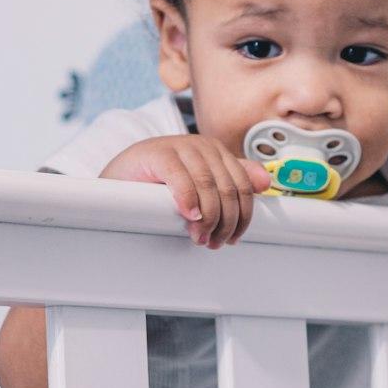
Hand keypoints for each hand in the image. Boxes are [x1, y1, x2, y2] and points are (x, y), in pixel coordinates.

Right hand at [100, 136, 270, 246]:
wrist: (121, 172)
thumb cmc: (161, 180)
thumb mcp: (200, 182)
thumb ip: (232, 180)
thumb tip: (265, 183)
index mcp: (218, 151)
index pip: (243, 186)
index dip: (242, 216)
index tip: (233, 238)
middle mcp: (204, 145)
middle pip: (229, 189)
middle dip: (225, 222)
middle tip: (214, 242)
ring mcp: (182, 146)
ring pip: (209, 187)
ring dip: (208, 218)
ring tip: (199, 236)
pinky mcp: (160, 153)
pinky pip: (182, 180)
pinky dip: (189, 201)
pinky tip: (189, 216)